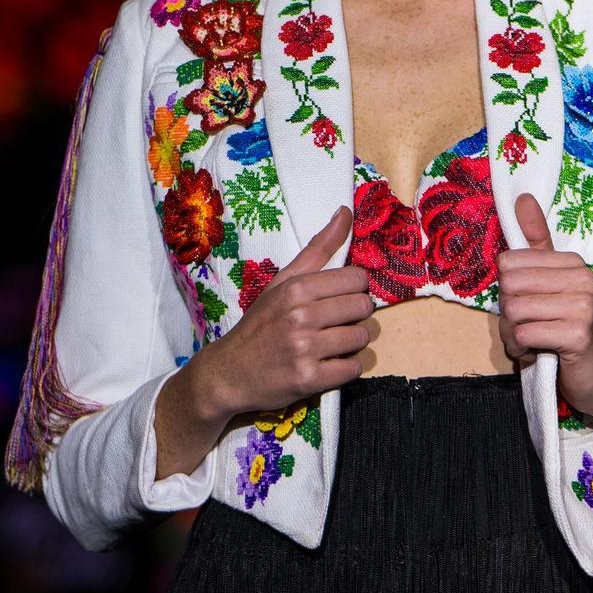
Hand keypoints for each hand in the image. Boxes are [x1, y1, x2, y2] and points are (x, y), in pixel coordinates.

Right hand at [199, 204, 371, 417]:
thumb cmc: (261, 322)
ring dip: (352, 342)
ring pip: (362, 338)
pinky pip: (353, 369)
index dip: (354, 288)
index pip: (358, 278)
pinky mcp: (309, 380)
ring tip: (330, 343)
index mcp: (297, 288)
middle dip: (355, 315)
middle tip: (334, 322)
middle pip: (364, 307)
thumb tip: (346, 212)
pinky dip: (346, 368)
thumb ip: (318, 248)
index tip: (339, 297)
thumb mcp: (283, 281)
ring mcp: (305, 349)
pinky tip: (328, 364)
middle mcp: (301, 316)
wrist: (229, 372)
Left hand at [497, 192, 592, 418]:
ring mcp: (582, 305)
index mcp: (571, 263)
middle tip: (531, 328)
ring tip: (535, 342)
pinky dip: (523, 350)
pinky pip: (524, 335)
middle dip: (509, 316)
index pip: (508, 263)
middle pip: (508, 286)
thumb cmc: (566, 330)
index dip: (509, 291)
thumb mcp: (549, 285)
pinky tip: (541, 355)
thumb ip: (535, 243)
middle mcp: (581, 277)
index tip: (531, 306)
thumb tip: (522, 198)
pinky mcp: (578, 334)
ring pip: (513, 312)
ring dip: (514, 336)